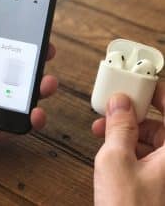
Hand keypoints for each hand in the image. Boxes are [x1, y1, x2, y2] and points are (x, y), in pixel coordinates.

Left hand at [0, 3, 57, 178]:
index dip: (14, 40)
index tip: (31, 31)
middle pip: (14, 70)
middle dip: (34, 61)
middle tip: (47, 52)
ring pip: (21, 96)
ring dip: (40, 88)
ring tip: (48, 82)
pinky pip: (17, 124)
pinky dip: (32, 120)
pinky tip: (37, 113)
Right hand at [92, 83, 164, 205]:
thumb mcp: (116, 161)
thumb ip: (119, 126)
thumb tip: (119, 103)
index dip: (156, 93)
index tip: (140, 83)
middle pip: (159, 123)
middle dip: (132, 114)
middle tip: (112, 109)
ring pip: (150, 138)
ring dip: (126, 131)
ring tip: (104, 131)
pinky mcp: (158, 180)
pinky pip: (146, 153)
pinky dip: (128, 146)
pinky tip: (111, 148)